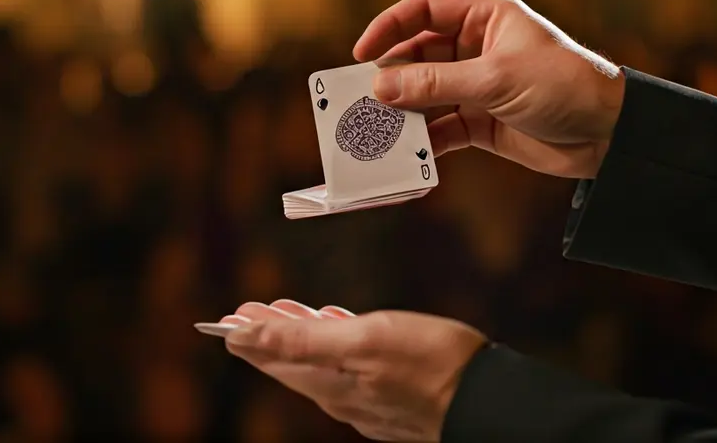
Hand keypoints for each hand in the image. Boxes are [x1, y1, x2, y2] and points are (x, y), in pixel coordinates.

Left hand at [218, 299, 486, 441]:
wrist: (487, 402)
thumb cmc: (430, 364)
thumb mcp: (362, 339)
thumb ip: (303, 339)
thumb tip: (247, 336)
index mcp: (330, 383)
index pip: (275, 360)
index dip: (251, 337)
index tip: (229, 318)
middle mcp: (344, 399)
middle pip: (295, 366)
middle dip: (271, 337)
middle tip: (250, 314)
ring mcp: (369, 403)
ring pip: (323, 369)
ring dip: (303, 341)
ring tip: (292, 316)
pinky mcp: (393, 401)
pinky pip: (350, 374)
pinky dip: (335, 351)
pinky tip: (345, 338)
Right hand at [354, 0, 625, 178]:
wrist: (609, 133)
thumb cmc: (563, 86)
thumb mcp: (495, 79)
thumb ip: (436, 82)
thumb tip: (382, 86)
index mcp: (486, 18)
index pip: (425, 10)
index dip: (389, 26)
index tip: (362, 53)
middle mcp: (479, 47)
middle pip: (418, 55)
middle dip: (392, 76)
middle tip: (362, 99)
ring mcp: (479, 85)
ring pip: (426, 94)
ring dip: (404, 112)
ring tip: (377, 129)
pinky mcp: (483, 122)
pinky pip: (442, 128)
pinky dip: (424, 140)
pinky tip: (409, 153)